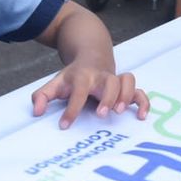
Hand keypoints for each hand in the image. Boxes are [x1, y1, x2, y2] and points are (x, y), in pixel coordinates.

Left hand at [32, 63, 149, 128]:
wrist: (92, 55)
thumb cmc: (73, 77)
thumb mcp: (55, 83)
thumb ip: (43, 97)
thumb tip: (37, 113)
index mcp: (82, 76)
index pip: (78, 91)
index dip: (71, 108)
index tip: (64, 125)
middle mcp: (101, 76)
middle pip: (109, 81)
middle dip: (107, 97)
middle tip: (101, 114)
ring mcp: (115, 80)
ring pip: (127, 80)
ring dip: (126, 95)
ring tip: (120, 112)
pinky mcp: (126, 87)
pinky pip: (139, 91)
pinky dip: (143, 102)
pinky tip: (141, 117)